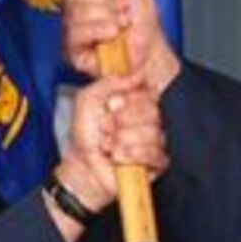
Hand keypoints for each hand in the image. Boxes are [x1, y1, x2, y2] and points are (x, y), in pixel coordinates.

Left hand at [57, 74, 167, 210]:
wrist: (83, 166)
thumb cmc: (85, 135)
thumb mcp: (88, 99)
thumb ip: (109, 82)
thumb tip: (136, 75)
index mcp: (135, 102)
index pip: (148, 92)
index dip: (129, 102)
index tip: (111, 107)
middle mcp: (147, 119)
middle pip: (152, 112)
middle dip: (123, 123)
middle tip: (106, 129)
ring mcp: (154, 140)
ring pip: (153, 133)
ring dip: (123, 141)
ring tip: (108, 146)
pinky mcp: (157, 162)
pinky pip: (155, 154)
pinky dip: (132, 155)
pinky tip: (118, 157)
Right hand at [58, 0, 180, 94]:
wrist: (151, 54)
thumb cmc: (144, 26)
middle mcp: (77, 10)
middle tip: (123, 8)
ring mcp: (73, 30)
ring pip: (75, 12)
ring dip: (105, 15)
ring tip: (121, 24)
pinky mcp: (73, 51)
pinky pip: (76, 33)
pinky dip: (98, 29)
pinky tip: (112, 33)